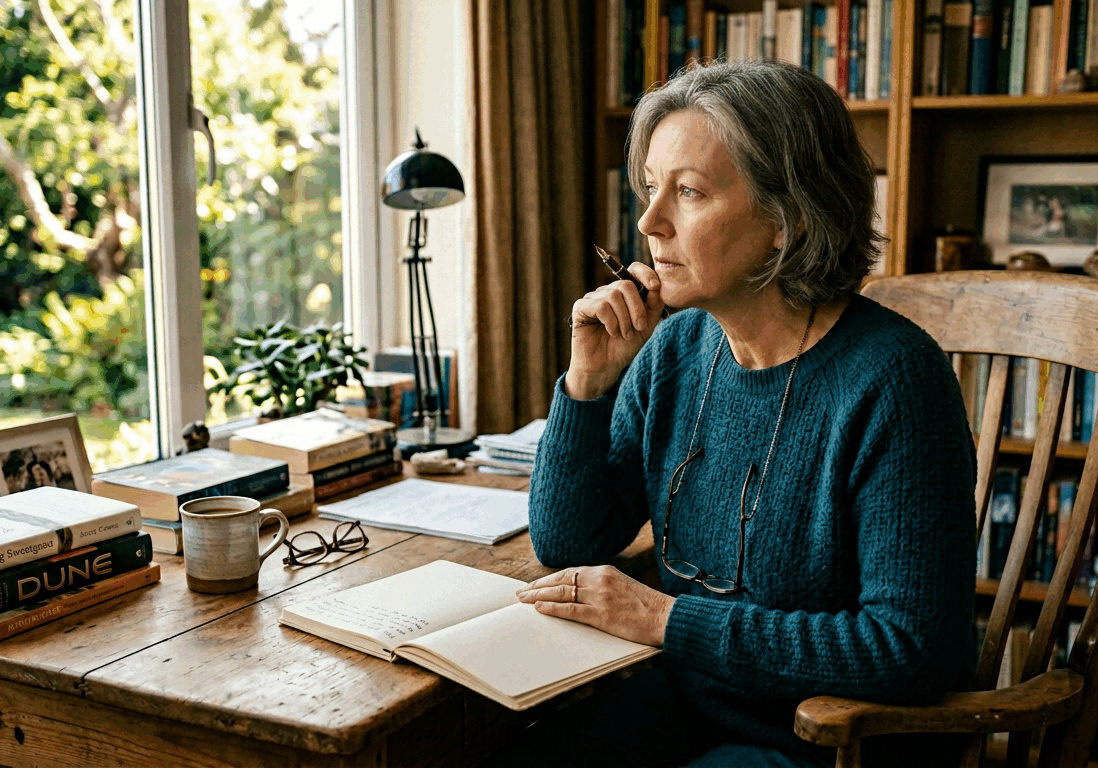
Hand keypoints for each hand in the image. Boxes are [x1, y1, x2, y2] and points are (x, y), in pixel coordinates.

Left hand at [516, 565, 674, 646]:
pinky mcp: (602, 614)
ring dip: (539, 597)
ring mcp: (600, 596)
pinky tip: (540, 609)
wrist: (666, 617)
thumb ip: (602, 585)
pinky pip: (571, 610)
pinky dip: (553, 608)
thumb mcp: (623, 586)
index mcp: (604, 571)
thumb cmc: (646, 606)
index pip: (569, 572)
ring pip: (562, 593)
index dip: (548, 579)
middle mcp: (599, 579)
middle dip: (538, 587)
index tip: (534, 585)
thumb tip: (581, 592)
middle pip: (560, 580)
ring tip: (524, 601)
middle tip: (520, 593)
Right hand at [565, 263, 664, 399]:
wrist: (605, 368)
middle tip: (639, 327)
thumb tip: (658, 286)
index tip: (655, 287)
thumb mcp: (646, 327)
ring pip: (613, 295)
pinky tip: (612, 333)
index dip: (645, 273)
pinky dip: (611, 321)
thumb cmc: (624, 348)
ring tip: (625, 335)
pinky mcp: (580, 308)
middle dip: (636, 307)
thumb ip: (653, 306)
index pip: (633, 270)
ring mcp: (593, 298)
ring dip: (624, 319)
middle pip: (625, 284)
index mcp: (624, 294)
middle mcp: (608, 292)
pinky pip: (600, 306)